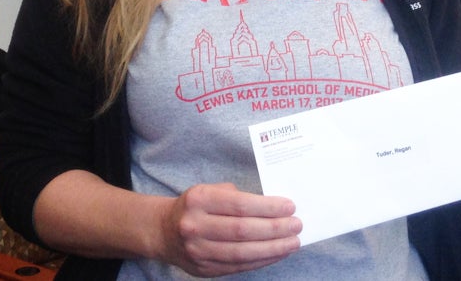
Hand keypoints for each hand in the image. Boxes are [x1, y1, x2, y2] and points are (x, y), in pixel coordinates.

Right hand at [158, 183, 300, 276]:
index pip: (239, 205)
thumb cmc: (196, 207)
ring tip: (293, 242)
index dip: (267, 208)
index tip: (289, 207)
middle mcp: (195, 226)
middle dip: (275, 229)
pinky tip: (277, 253)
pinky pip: (239, 266)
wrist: (163, 231)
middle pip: (243, 230)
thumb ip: (237, 197)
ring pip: (242, 253)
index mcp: (198, 200)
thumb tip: (274, 207)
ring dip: (273, 248)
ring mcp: (198, 251)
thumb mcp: (209, 190)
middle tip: (297, 225)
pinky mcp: (204, 270)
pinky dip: (262, 260)